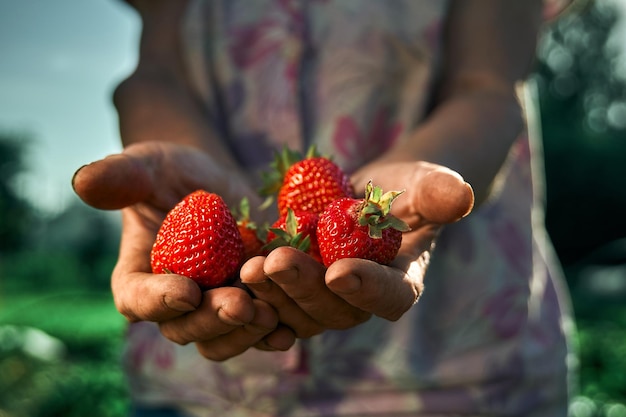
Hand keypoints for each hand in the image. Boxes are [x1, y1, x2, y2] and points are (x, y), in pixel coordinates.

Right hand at [72, 141, 295, 359]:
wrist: (214, 180)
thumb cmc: (170, 172)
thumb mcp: (146, 166)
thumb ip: (119, 176)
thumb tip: (83, 181)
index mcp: (138, 275)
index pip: (137, 299)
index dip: (158, 301)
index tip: (185, 290)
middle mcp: (174, 301)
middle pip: (185, 328)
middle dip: (212, 320)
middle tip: (239, 304)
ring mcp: (213, 305)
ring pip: (224, 337)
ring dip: (246, 332)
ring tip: (269, 313)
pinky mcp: (249, 302)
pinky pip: (258, 328)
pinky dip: (274, 331)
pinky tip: (291, 325)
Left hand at [240, 161, 473, 336]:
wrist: (369, 194)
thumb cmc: (405, 189)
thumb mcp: (425, 184)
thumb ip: (440, 193)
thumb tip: (462, 194)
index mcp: (400, 285)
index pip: (389, 298)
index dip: (367, 289)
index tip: (341, 272)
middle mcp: (361, 302)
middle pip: (335, 311)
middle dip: (305, 288)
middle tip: (277, 263)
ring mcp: (325, 300)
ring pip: (298, 312)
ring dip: (273, 294)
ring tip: (248, 268)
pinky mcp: (295, 290)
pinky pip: (274, 301)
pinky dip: (255, 293)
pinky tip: (233, 274)